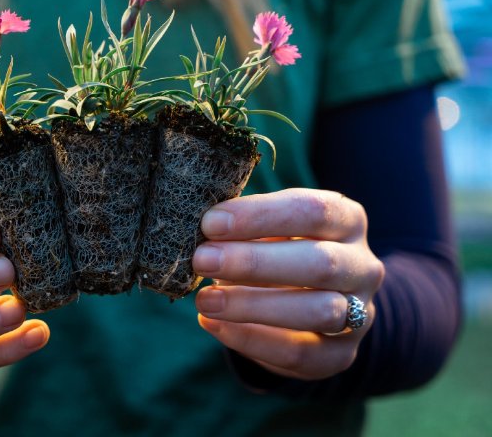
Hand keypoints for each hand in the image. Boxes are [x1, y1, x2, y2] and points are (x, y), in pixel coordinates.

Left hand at [193, 188, 383, 380]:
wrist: (311, 302)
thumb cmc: (277, 250)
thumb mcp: (269, 229)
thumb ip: (245, 227)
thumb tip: (205, 229)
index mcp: (348, 220)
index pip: (313, 211)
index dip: (261, 215)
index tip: (212, 222)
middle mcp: (362, 266)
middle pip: (320, 263)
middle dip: (254, 263)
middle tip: (203, 260)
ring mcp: (360, 313)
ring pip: (318, 311)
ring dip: (253, 305)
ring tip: (205, 300)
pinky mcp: (341, 354)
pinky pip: (300, 353)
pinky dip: (252, 340)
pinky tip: (214, 325)